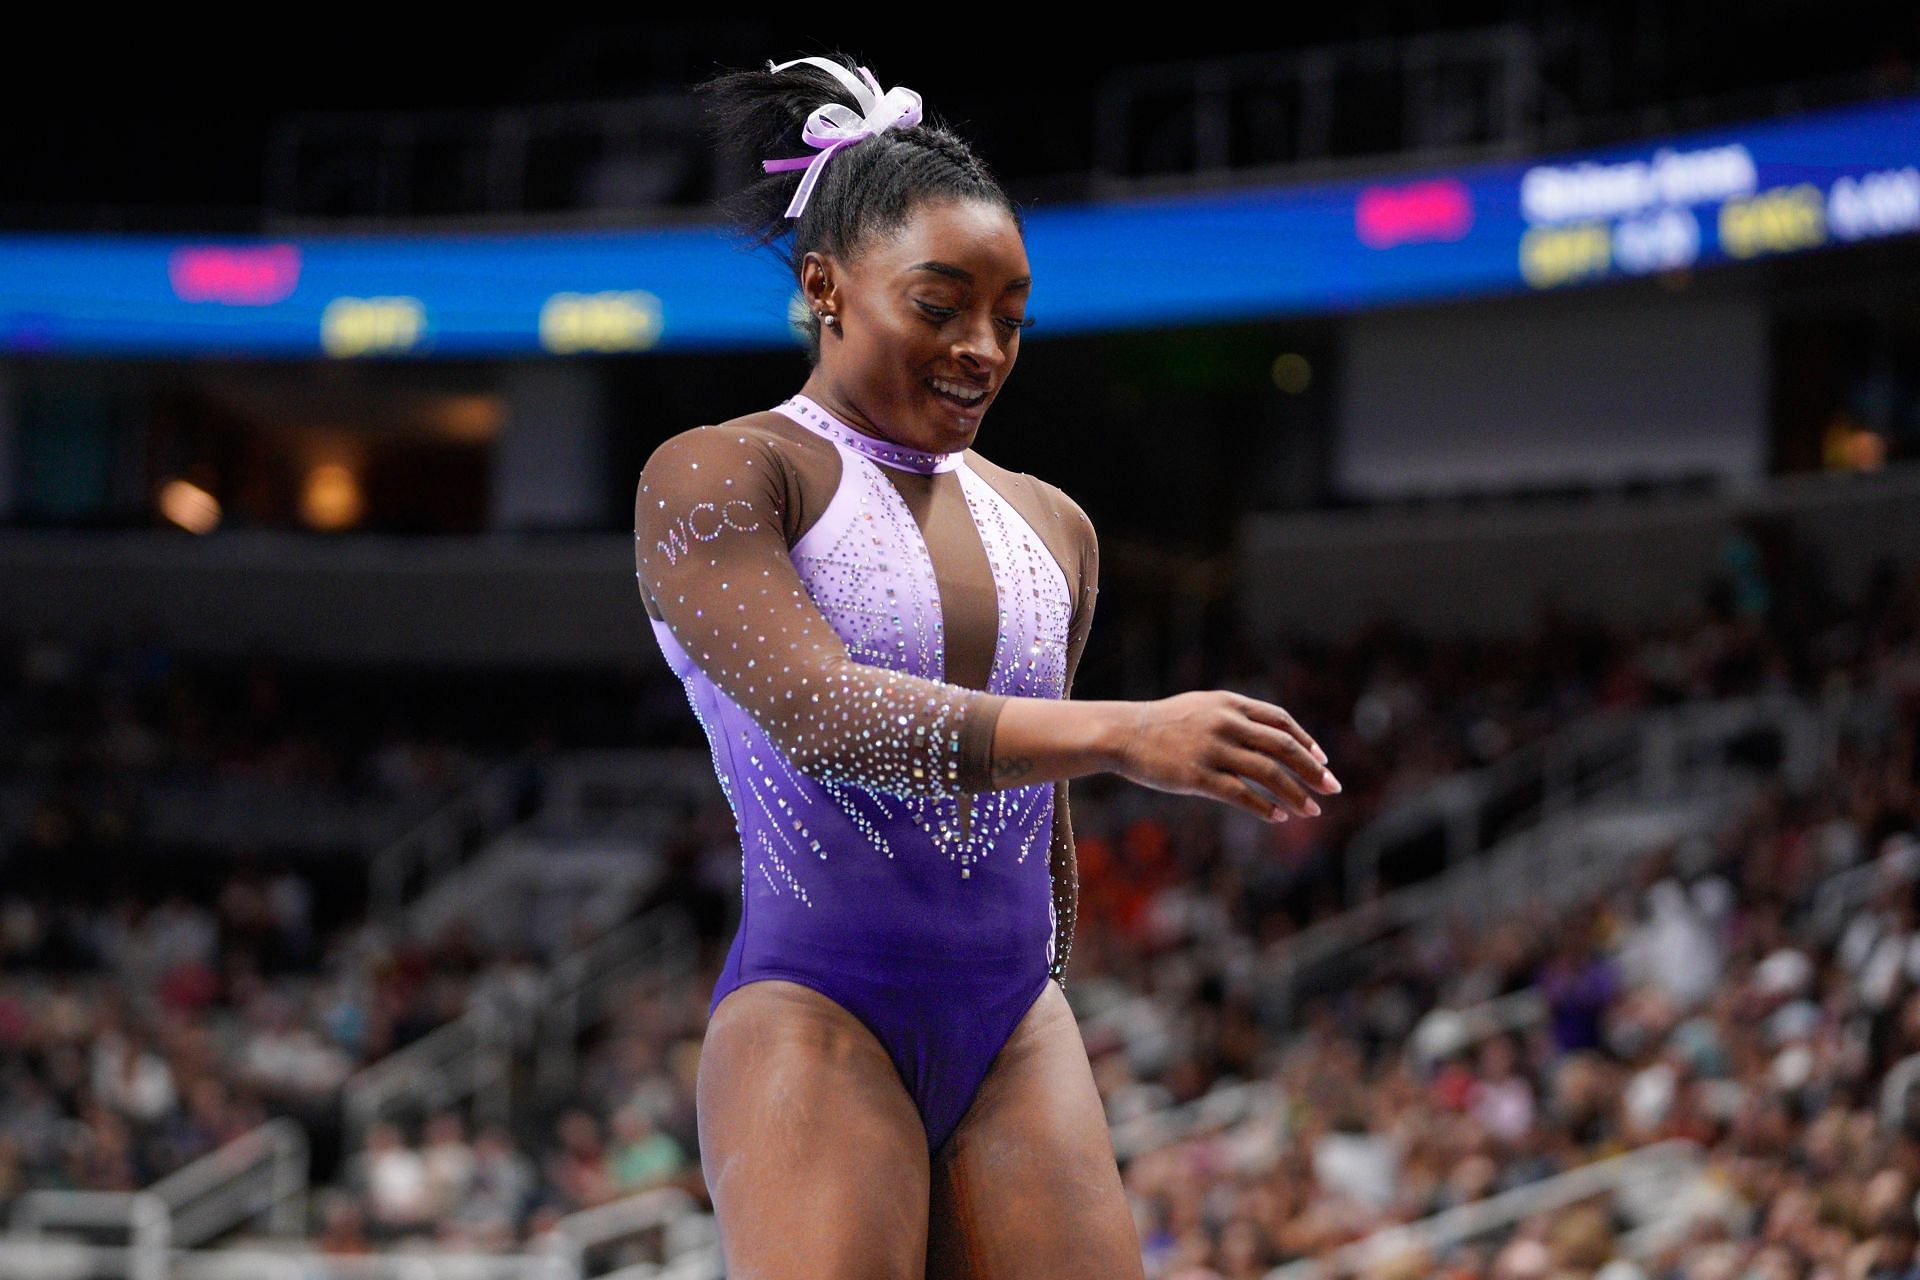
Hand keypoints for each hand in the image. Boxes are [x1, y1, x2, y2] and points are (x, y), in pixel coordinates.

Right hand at [1112, 691, 1338, 822]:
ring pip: (1267, 773)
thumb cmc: (1164, 724)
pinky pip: (1240, 794)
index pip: (1280, 720)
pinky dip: (1264, 807)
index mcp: (1230, 704)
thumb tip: (1271, 738)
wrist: (1122, 733)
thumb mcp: (1203, 708)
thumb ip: (1236, 717)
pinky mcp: (1197, 776)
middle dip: (1312, 770)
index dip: (1305, 741)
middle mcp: (1225, 723)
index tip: (1322, 761)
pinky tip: (1278, 817)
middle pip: (1282, 747)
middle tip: (1332, 788)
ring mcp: (1212, 749)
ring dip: (1294, 794)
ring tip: (1311, 811)